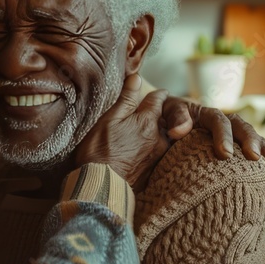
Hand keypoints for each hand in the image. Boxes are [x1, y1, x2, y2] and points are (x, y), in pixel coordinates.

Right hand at [74, 74, 170, 188]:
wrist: (101, 186)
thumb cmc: (99, 151)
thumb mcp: (109, 120)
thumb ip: (125, 99)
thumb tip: (136, 78)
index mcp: (147, 121)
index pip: (158, 99)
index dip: (157, 94)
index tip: (158, 93)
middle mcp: (159, 138)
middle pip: (165, 119)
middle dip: (159, 115)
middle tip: (151, 114)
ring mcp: (158, 156)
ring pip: (165, 137)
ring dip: (159, 133)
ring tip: (146, 134)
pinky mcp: (154, 171)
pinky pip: (160, 155)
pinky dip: (154, 150)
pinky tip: (143, 152)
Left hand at [159, 96, 264, 215]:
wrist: (164, 131)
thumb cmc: (165, 122)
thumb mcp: (165, 113)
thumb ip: (174, 117)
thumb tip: (179, 131)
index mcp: (208, 116)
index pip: (219, 121)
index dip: (224, 136)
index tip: (224, 154)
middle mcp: (228, 127)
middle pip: (246, 132)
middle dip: (254, 146)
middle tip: (256, 160)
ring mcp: (237, 142)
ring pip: (260, 152)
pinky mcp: (241, 160)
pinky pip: (260, 169)